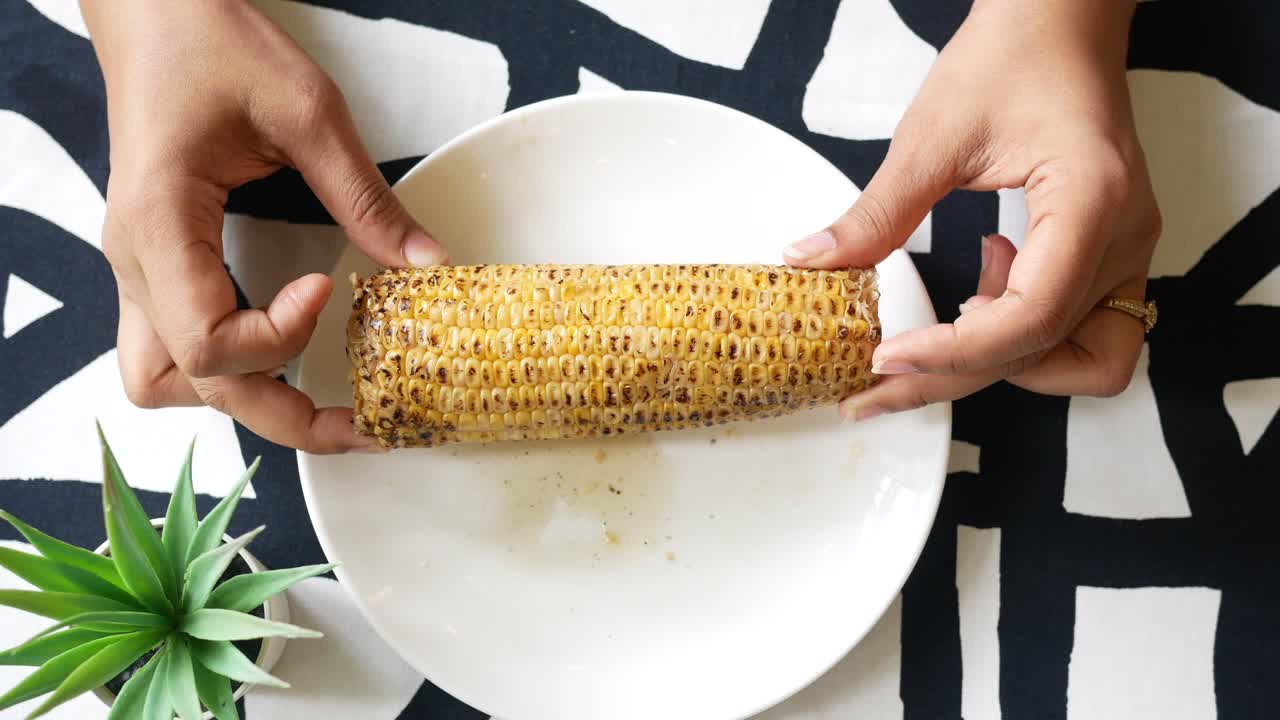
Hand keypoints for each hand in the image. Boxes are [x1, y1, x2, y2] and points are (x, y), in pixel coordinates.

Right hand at [83, 0, 447, 451]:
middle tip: (360, 424)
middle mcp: (136, 260)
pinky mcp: (155, 263)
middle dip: (280, 412)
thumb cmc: (214, 44)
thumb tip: (425, 263)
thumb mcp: (306, 111)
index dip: (279, 336)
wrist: (155, 12)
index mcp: (160, 224)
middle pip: (188, 384)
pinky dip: (225, 366)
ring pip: (163, 380)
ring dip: (237, 396)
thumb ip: (365, 197)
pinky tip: (281, 350)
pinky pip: (172, 346)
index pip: (208, 340)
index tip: (329, 290)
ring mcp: (138, 267)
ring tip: (314, 395)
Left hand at [784, 0, 1160, 419]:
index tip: (882, 359)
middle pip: (1043, 352)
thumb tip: (811, 262)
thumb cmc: (1011, 54)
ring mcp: (1128, 249)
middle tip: (874, 388)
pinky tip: (984, 282)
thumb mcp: (932, 135)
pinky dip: (1026, 333)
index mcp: (1091, 203)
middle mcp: (1124, 238)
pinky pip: (1080, 329)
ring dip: (1006, 362)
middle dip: (952, 377)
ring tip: (954, 313)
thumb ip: (877, 212)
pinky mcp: (1110, 252)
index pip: (1028, 318)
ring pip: (1079, 359)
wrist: (1061, 19)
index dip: (951, 352)